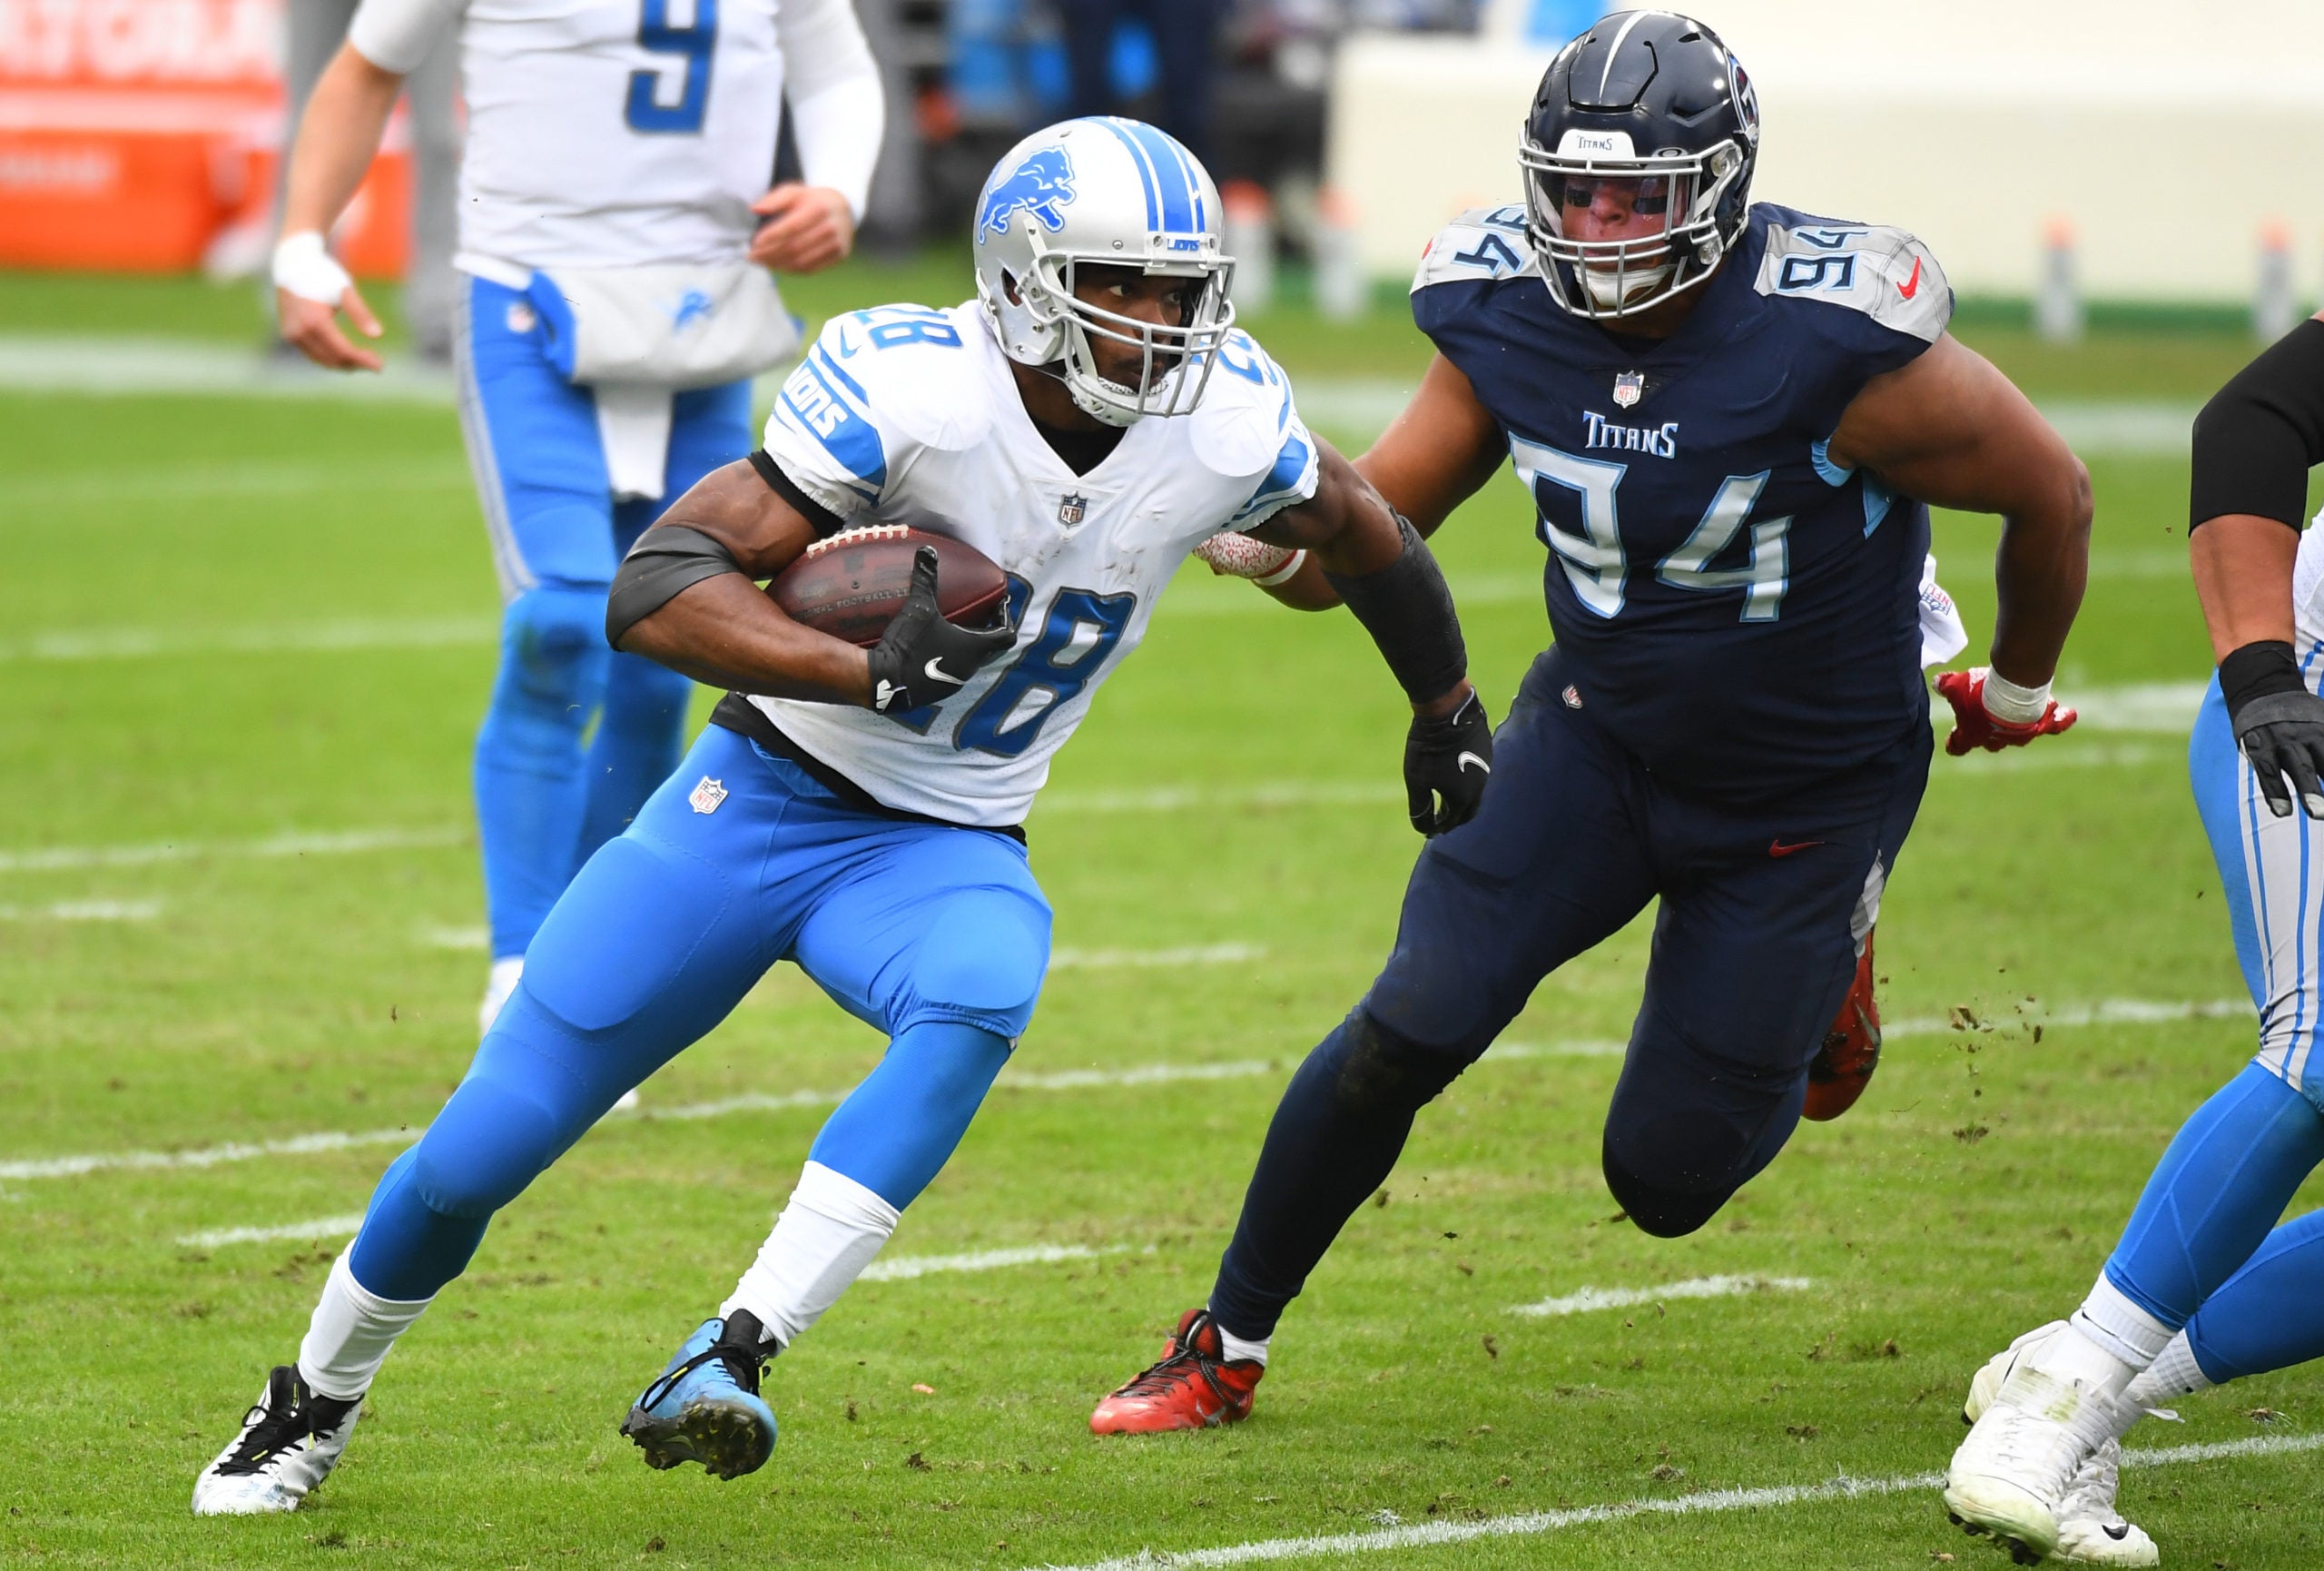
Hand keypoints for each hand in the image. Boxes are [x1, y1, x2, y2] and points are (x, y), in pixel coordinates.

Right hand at [272, 231, 383, 370]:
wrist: (293, 263)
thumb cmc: (323, 274)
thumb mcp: (344, 290)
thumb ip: (360, 313)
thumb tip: (378, 335)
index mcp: (315, 321)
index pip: (343, 351)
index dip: (363, 361)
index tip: (380, 366)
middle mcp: (300, 331)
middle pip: (333, 359)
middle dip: (356, 364)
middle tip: (376, 363)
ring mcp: (291, 334)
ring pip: (322, 360)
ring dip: (343, 364)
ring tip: (364, 360)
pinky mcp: (288, 334)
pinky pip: (312, 354)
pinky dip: (330, 358)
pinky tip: (346, 355)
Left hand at [748, 184, 855, 273]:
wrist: (844, 208)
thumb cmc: (813, 200)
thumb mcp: (795, 192)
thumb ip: (774, 199)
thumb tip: (754, 209)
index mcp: (819, 208)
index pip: (791, 227)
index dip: (771, 237)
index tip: (754, 243)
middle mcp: (830, 228)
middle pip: (795, 247)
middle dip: (770, 254)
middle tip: (752, 257)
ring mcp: (837, 244)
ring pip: (802, 261)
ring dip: (778, 265)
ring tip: (762, 262)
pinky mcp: (838, 256)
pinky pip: (810, 269)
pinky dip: (790, 270)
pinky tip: (777, 266)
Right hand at [864, 547, 1016, 713]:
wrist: (884, 682)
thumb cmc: (910, 644)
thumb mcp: (918, 607)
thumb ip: (926, 579)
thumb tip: (927, 550)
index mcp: (974, 648)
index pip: (1006, 634)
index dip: (1006, 618)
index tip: (999, 604)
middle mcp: (970, 667)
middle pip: (990, 648)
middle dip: (987, 629)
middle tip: (979, 613)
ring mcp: (955, 683)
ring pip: (970, 662)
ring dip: (967, 646)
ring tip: (955, 628)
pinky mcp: (937, 692)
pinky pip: (952, 672)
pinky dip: (950, 658)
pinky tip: (934, 647)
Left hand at [1405, 687, 1492, 835]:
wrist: (1448, 711)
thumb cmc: (1428, 748)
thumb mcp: (1416, 780)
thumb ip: (1420, 808)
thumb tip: (1424, 829)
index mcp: (1463, 798)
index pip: (1451, 822)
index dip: (1438, 827)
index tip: (1429, 828)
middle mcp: (1480, 787)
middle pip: (1469, 811)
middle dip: (1455, 818)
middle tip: (1442, 819)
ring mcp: (1486, 768)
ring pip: (1475, 791)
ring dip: (1462, 799)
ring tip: (1447, 798)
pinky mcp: (1486, 751)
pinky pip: (1478, 773)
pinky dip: (1467, 780)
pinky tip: (1456, 773)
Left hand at [1934, 667, 2076, 755]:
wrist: (2009, 692)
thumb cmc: (1979, 692)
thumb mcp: (1955, 685)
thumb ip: (1945, 685)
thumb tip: (1937, 682)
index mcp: (1973, 736)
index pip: (1958, 747)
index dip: (1954, 744)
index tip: (1952, 739)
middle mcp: (1998, 741)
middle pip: (1992, 744)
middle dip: (1989, 734)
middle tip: (1987, 718)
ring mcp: (2021, 736)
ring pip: (2021, 735)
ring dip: (2019, 723)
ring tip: (2021, 706)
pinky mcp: (2043, 726)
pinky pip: (2056, 725)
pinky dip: (2062, 719)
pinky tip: (2067, 713)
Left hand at [2235, 689, 2323, 817]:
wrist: (2265, 688)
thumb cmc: (2257, 731)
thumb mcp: (2252, 746)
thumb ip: (2269, 770)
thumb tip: (2283, 811)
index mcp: (2261, 745)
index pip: (2268, 773)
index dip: (2276, 793)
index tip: (2283, 813)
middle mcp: (2285, 738)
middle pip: (2300, 768)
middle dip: (2310, 791)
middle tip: (2318, 814)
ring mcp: (2309, 730)